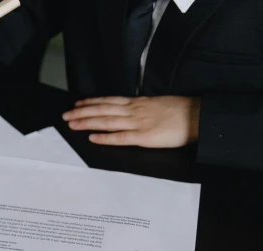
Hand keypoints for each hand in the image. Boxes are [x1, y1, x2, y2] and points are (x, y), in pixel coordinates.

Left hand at [62, 96, 199, 147]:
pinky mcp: (144, 137)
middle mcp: (134, 110)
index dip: (92, 102)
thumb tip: (132, 110)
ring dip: (88, 122)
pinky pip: (121, 137)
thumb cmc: (180, 112)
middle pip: (103, 110)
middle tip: (66, 115)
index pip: (109, 101)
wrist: (197, 116)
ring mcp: (138, 123)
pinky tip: (92, 138)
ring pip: (107, 121)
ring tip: (72, 124)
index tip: (78, 103)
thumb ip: (143, 108)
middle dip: (82, 112)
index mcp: (138, 103)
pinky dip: (105, 137)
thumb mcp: (158, 104)